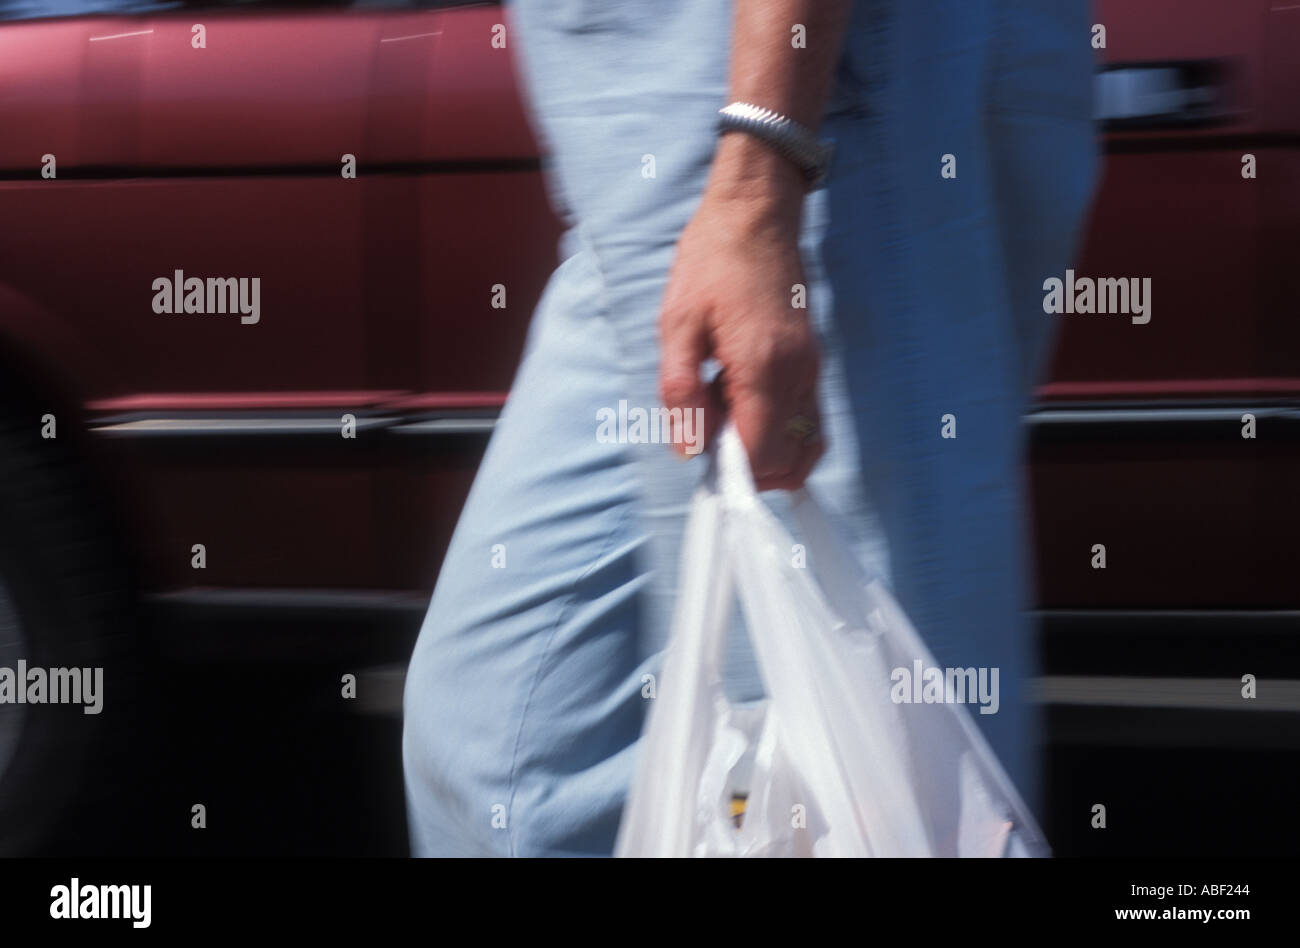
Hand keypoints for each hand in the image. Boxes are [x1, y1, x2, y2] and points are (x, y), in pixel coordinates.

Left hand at [658, 134, 825, 489]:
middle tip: (709, 440)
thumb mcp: (677, 324)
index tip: (702, 465)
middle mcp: (797, 374)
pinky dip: (780, 432)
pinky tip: (740, 405)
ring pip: (805, 445)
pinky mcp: (812, 362)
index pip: (761, 454)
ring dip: (767, 453)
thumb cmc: (711, 263)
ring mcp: (811, 369)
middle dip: (749, 469)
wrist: (755, 215)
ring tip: (724, 421)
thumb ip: (680, 393)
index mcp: (762, 367)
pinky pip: (807, 420)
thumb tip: (689, 449)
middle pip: (790, 460)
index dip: (731, 474)